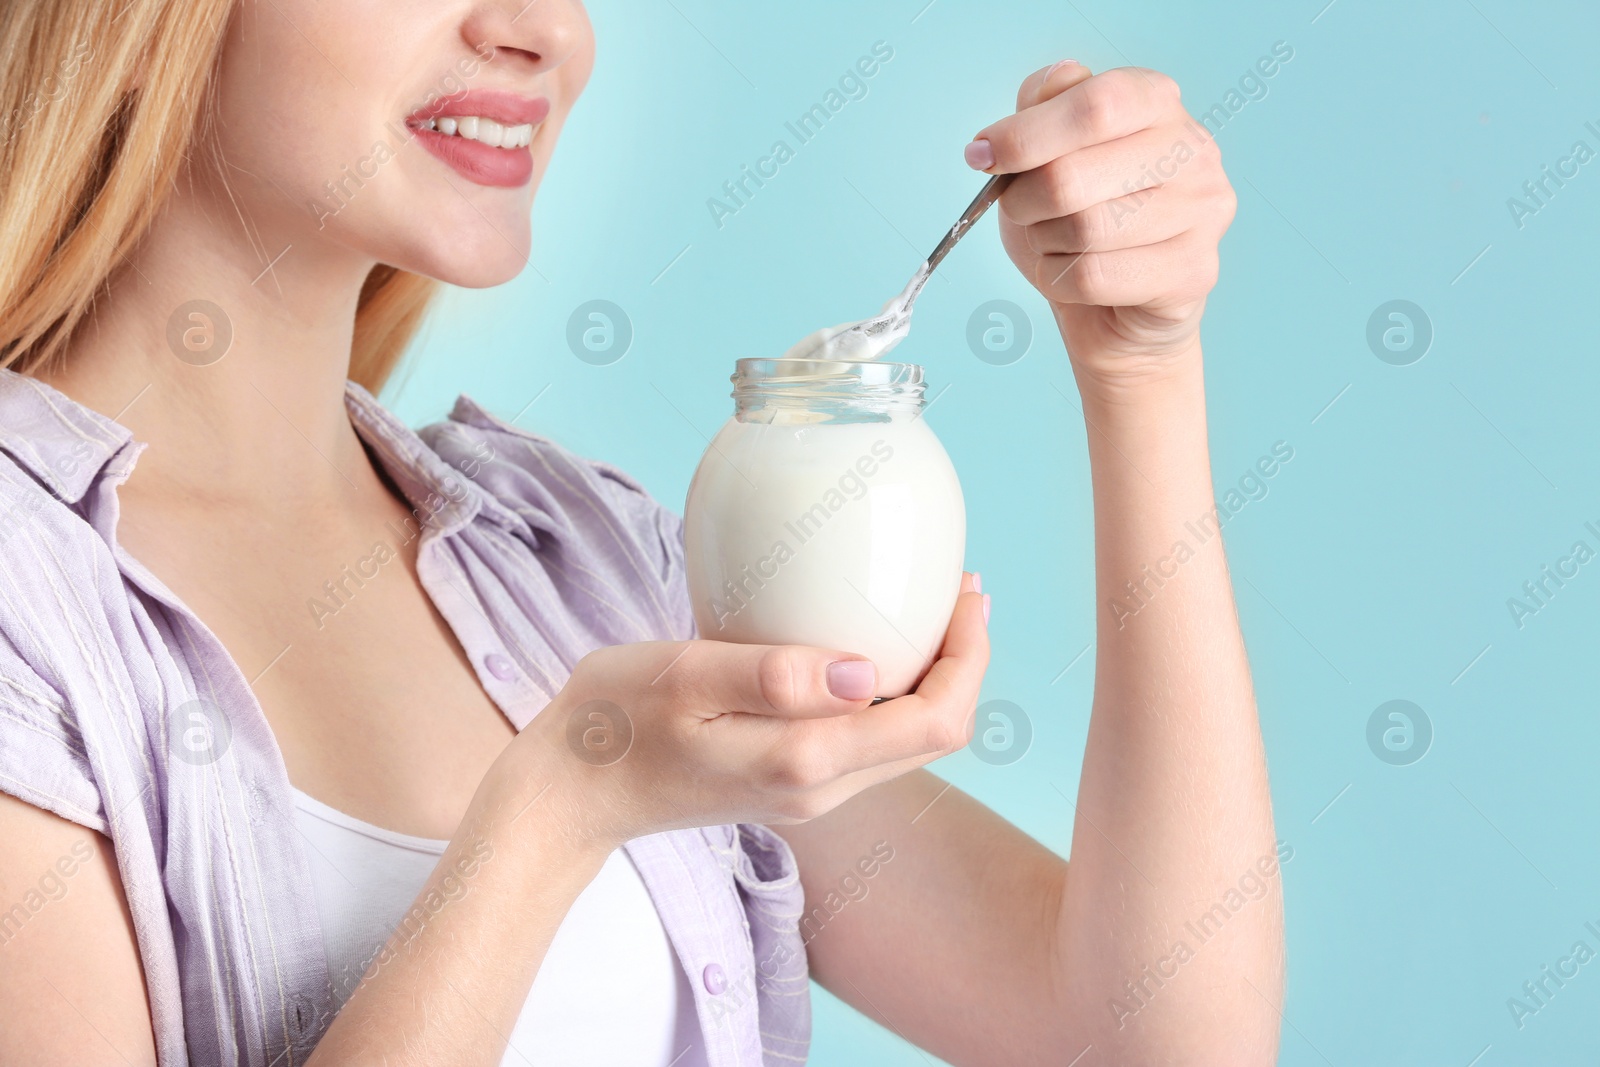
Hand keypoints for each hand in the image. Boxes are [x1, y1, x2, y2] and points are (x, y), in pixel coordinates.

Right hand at [509, 573, 989, 847]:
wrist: (570, 793)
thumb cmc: (615, 722)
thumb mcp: (685, 677)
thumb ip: (775, 676)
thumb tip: (866, 672)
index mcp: (805, 762)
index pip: (934, 721)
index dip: (970, 657)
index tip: (968, 593)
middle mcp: (820, 788)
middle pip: (935, 735)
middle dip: (963, 662)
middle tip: (961, 587)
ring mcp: (806, 792)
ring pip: (905, 741)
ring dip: (931, 676)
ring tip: (930, 607)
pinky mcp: (788, 782)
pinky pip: (867, 740)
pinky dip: (891, 692)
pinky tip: (869, 645)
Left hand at [968, 62, 1236, 389]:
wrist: (1116, 309)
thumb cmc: (1078, 219)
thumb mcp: (1047, 152)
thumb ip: (1042, 107)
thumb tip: (1042, 91)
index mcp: (1157, 101)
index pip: (1095, 104)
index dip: (1027, 134)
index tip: (982, 156)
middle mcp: (1192, 150)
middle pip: (1073, 174)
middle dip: (1024, 200)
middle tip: (1019, 209)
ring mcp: (1203, 211)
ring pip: (1083, 229)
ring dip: (1045, 241)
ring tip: (1054, 241)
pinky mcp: (1194, 271)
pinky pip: (1094, 276)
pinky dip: (1059, 280)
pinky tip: (1071, 274)